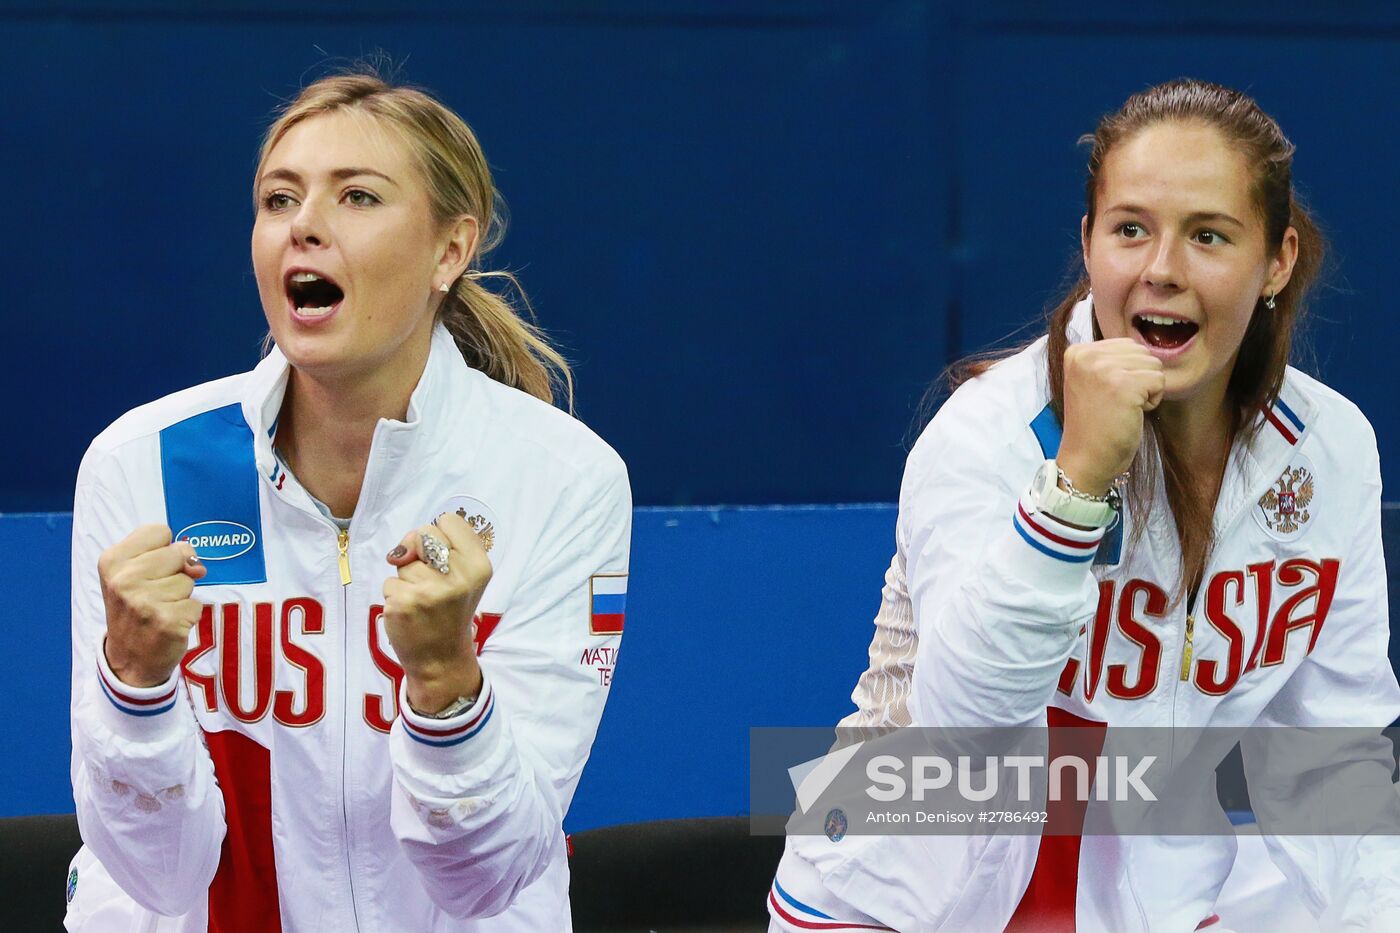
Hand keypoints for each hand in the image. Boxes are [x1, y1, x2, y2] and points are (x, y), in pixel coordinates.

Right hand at [100, 525, 207, 687]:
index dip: (164, 549)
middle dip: (175, 572)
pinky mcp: (167, 621)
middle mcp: (125, 579)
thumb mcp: (135, 574)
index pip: (160, 531)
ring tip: (161, 609)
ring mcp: (145, 602)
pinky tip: (170, 623)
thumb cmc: (135, 608)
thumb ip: (165, 556)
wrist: (129, 659)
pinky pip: (197, 604)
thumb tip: (197, 566)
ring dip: (182, 595)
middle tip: (156, 594)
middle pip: (179, 553)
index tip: (151, 569)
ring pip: (189, 580)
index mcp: (113, 560)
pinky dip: (189, 614)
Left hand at [382, 511, 490, 713]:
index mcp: (478, 565)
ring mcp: (429, 591)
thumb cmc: (451, 610)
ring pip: (402, 560)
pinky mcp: (404, 603)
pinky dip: (394, 594)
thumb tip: (402, 548)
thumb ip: (445, 548)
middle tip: (430, 580)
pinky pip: (389, 581)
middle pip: (422, 534)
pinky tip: (410, 611)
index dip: (439, 537)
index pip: (448, 520)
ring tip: (421, 599)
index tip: (443, 559)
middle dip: (418, 553)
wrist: (441, 658)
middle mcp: (458, 576)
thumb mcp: (466, 576)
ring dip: (405, 577)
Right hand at [1058, 338, 1164, 493]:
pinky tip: (1131, 414)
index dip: (1126, 371)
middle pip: (1141, 352)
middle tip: (1115, 404)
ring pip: (1153, 364)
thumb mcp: (1092, 381)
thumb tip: (1145, 348)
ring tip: (1122, 408)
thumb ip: (1109, 359)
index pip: (1126, 345)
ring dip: (1146, 389)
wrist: (1086, 459)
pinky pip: (1159, 381)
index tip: (1105, 394)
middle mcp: (1087, 355)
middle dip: (1138, 378)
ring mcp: (1104, 369)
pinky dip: (1152, 401)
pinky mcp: (1124, 385)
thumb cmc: (1094, 424)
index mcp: (1077, 352)